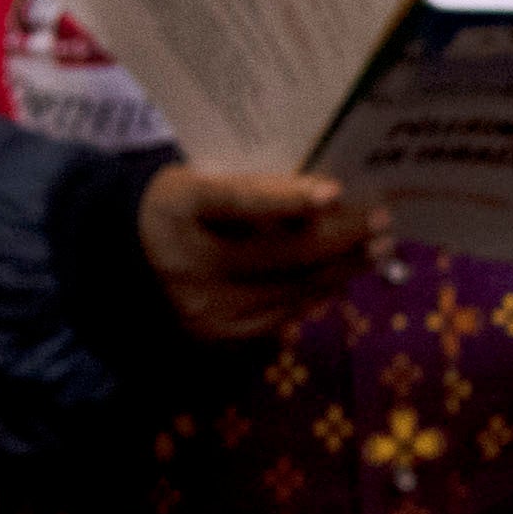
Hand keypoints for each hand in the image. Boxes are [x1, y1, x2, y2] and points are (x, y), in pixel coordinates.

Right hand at [137, 163, 376, 345]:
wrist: (130, 257)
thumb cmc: (187, 206)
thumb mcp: (204, 180)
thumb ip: (254, 187)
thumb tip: (334, 199)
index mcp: (178, 207)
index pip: (236, 201)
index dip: (285, 198)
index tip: (333, 192)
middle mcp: (188, 262)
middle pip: (280, 253)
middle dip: (342, 237)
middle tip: (382, 220)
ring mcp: (204, 305)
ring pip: (292, 288)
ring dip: (343, 268)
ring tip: (378, 247)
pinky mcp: (220, 333)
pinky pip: (285, 313)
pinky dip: (318, 292)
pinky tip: (344, 274)